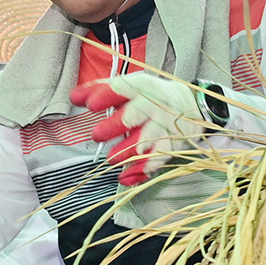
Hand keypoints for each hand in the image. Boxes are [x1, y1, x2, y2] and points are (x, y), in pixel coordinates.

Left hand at [101, 69, 210, 183]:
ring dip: (124, 152)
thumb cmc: (152, 96)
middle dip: (113, 127)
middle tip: (97, 135)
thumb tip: (74, 97)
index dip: (105, 96)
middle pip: (132, 117)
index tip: (91, 105)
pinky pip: (155, 161)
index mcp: (141, 88)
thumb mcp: (131, 86)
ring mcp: (163, 127)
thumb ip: (102, 91)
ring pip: (143, 142)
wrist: (191, 105)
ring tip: (111, 159)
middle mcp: (153, 106)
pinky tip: (125, 177)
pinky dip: (139, 171)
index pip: (122, 89)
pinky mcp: (171, 146)